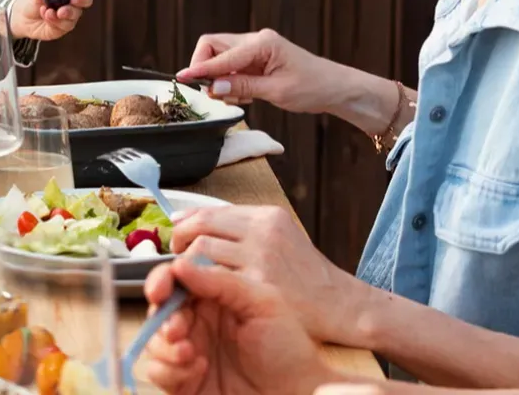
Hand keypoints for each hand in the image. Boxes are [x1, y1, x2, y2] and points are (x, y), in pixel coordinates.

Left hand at [9, 0, 93, 40]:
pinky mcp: (57, 31)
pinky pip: (58, 29)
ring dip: (57, 18)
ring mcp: (65, 22)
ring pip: (69, 23)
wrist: (23, 16)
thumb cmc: (34, 2)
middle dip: (70, 11)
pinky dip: (51, 22)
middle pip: (78, 12)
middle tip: (60, 11)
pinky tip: (45, 15)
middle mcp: (72, 10)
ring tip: (46, 12)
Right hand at [140, 255, 338, 394]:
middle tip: (178, 330)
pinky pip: (157, 372)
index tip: (159, 290)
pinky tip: (198, 371)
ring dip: (164, 346)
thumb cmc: (288, 350)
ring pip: (153, 341)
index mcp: (215, 298)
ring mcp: (189, 351)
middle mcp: (199, 322)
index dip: (162, 281)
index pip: (178, 280)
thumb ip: (222, 281)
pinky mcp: (183, 380)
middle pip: (159, 310)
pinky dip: (170, 371)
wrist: (294, 394)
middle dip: (162, 318)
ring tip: (190, 354)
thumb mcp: (263, 304)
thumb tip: (180, 265)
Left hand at [169, 205, 378, 347]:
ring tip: (188, 277)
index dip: (186, 224)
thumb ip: (241, 230)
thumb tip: (188, 219)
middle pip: (201, 225)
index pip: (210, 211)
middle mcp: (264, 231)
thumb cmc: (306, 278)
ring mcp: (261, 257)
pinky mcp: (257, 284)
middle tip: (177, 257)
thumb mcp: (280, 240)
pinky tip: (198, 291)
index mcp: (268, 217)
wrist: (342, 306)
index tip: (177, 236)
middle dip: (180, 240)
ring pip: (201, 249)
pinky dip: (197, 282)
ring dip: (186, 263)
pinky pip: (212, 277)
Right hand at [179, 29, 358, 113]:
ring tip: (239, 97)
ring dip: (220, 78)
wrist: (336, 88)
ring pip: (220, 58)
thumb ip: (242, 88)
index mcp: (262, 44)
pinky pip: (231, 67)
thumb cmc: (313, 87)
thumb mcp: (277, 91)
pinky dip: (230, 81)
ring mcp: (256, 49)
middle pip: (213, 46)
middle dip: (206, 68)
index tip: (182, 78)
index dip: (200, 68)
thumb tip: (213, 86)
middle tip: (212, 91)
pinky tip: (246, 95)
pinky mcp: (257, 59)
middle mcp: (256, 41)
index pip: (220, 55)